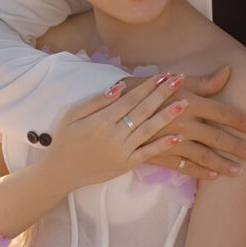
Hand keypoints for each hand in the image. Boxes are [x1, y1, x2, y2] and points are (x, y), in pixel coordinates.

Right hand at [46, 74, 192, 187]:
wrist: (61, 172)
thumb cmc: (65, 140)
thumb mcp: (72, 115)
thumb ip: (95, 101)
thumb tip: (118, 87)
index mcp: (100, 121)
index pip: (129, 99)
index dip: (147, 86)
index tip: (161, 74)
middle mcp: (114, 135)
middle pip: (143, 110)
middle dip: (161, 94)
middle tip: (178, 79)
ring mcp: (122, 151)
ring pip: (149, 130)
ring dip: (168, 115)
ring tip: (184, 102)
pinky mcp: (126, 165)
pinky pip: (147, 154)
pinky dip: (163, 145)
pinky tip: (178, 136)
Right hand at [125, 64, 245, 181]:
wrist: (107, 108)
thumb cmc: (141, 89)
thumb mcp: (170, 81)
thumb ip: (201, 82)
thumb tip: (227, 73)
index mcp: (187, 101)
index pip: (222, 112)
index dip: (241, 120)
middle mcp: (182, 122)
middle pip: (216, 136)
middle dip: (236, 146)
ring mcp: (169, 140)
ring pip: (202, 155)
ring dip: (222, 164)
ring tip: (238, 171)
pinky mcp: (156, 155)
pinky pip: (182, 166)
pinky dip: (198, 172)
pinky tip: (211, 177)